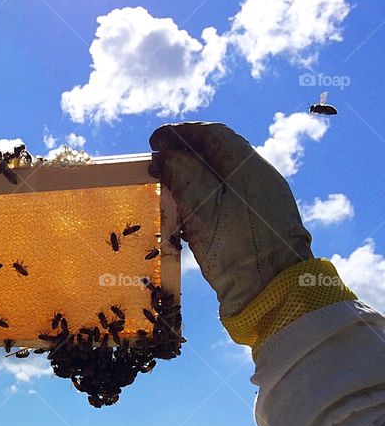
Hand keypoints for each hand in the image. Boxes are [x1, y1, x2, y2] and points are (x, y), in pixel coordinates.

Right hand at [148, 122, 312, 316]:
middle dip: (183, 154)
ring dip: (190, 178)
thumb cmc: (238, 245)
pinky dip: (199, 199)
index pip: (213, 134)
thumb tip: (165, 155)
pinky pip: (222, 201)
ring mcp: (257, 204)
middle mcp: (256, 180)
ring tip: (164, 186)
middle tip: (155, 163)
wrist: (272, 293)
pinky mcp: (253, 227)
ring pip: (220, 178)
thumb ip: (183, 174)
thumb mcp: (204, 205)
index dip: (181, 133)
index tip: (153, 141)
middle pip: (217, 155)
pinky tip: (183, 212)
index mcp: (249, 167)